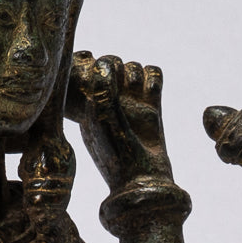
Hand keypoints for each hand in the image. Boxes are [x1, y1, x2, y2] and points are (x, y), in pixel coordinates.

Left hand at [67, 52, 171, 191]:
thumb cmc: (115, 153)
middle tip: (119, 84)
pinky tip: (151, 92)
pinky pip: (153, 75)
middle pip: (114, 62)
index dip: (94, 63)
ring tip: (135, 92)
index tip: (98, 71)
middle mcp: (108, 100)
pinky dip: (153, 77)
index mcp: (87, 103)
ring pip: (134, 67)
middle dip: (118, 65)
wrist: (142, 180)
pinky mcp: (151, 106)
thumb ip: (100, 89)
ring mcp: (130, 102)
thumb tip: (105, 63)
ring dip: (135, 72)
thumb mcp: (100, 119)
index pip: (89, 68)